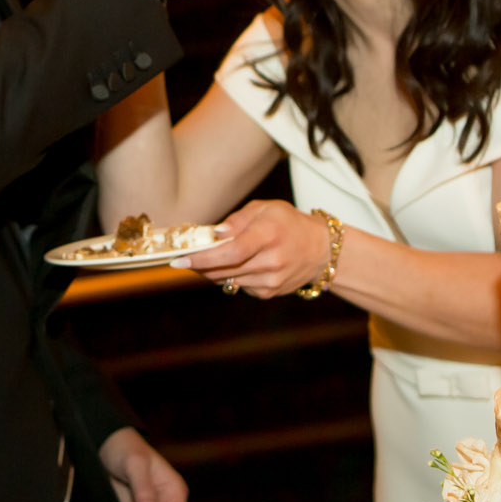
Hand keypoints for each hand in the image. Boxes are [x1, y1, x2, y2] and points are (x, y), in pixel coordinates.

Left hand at [172, 199, 332, 298]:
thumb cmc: (289, 224)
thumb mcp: (265, 209)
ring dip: (212, 271)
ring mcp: (271, 280)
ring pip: (228, 279)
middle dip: (200, 265)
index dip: (203, 258)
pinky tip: (235, 265)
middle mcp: (271, 261)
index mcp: (268, 235)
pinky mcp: (269, 292)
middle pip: (224, 269)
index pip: (230, 252)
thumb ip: (237, 220)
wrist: (320, 250)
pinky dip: (229, 276)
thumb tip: (214, 235)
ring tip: (205, 258)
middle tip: (184, 258)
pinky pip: (239, 286)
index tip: (180, 260)